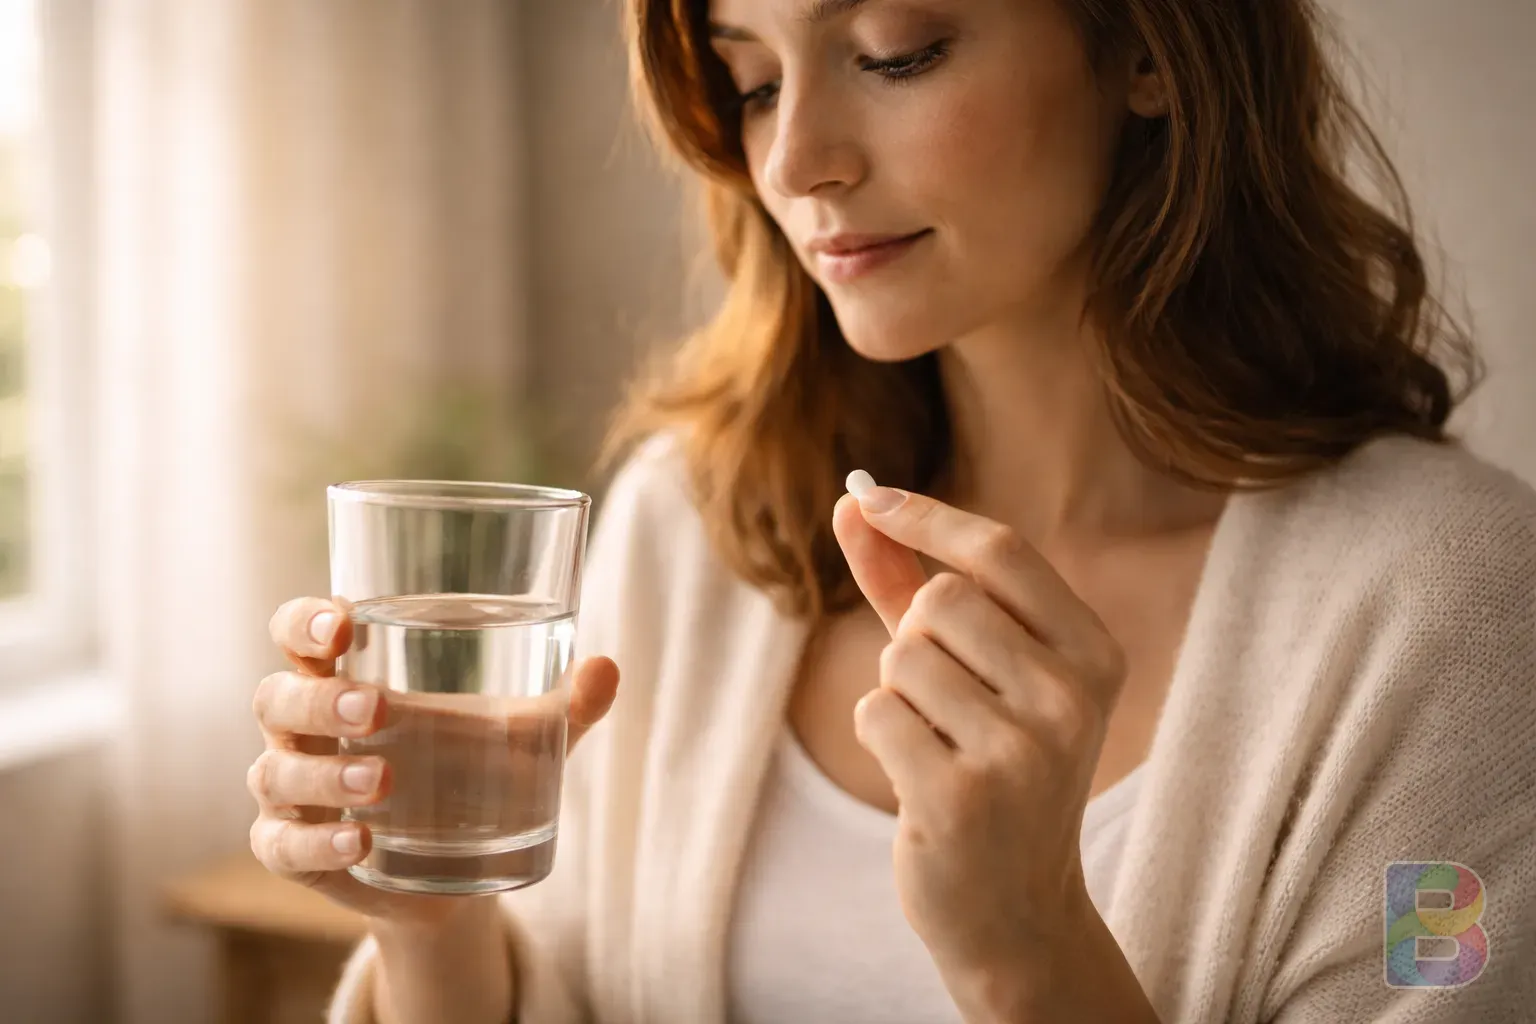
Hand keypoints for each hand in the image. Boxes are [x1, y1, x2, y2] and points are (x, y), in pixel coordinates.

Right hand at [246, 596, 619, 930]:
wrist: (463, 869)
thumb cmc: (477, 769)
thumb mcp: (526, 737)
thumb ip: (565, 704)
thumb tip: (607, 667)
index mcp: (348, 675)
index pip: (298, 632)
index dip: (304, 622)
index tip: (340, 624)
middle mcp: (305, 727)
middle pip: (277, 698)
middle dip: (320, 700)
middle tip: (376, 710)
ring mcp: (291, 789)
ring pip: (276, 772)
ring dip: (325, 775)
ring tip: (383, 784)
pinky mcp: (294, 849)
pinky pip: (282, 844)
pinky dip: (317, 844)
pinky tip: (359, 842)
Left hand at [833, 486, 1127, 1014]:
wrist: (1014, 908)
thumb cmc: (989, 765)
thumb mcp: (970, 668)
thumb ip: (909, 582)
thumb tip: (852, 498)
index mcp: (1094, 654)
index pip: (1002, 551)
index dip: (927, 516)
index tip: (868, 496)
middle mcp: (1071, 698)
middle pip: (939, 601)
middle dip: (913, 641)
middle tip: (945, 703)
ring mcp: (1022, 752)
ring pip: (901, 659)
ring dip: (896, 694)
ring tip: (937, 745)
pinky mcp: (963, 798)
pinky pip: (876, 712)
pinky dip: (878, 736)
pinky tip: (918, 780)